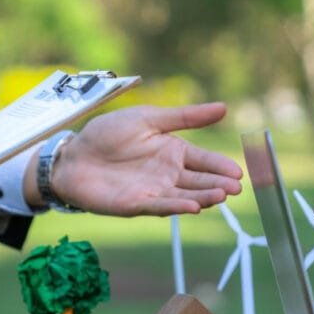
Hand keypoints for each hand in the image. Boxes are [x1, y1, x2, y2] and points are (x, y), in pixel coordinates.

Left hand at [25, 102, 241, 216]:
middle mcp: (168, 174)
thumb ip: (185, 117)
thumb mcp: (150, 118)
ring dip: (203, 197)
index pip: (204, 159)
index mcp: (173, 151)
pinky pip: (160, 205)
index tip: (239, 170)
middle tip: (236, 188)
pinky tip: (194, 207)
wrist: (74, 154)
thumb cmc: (109, 134)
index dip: (221, 165)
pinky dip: (177, 207)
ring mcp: (154, 190)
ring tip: (221, 195)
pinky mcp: (136, 204)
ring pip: (184, 196)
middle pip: (198, 181)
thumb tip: (224, 107)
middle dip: (218, 184)